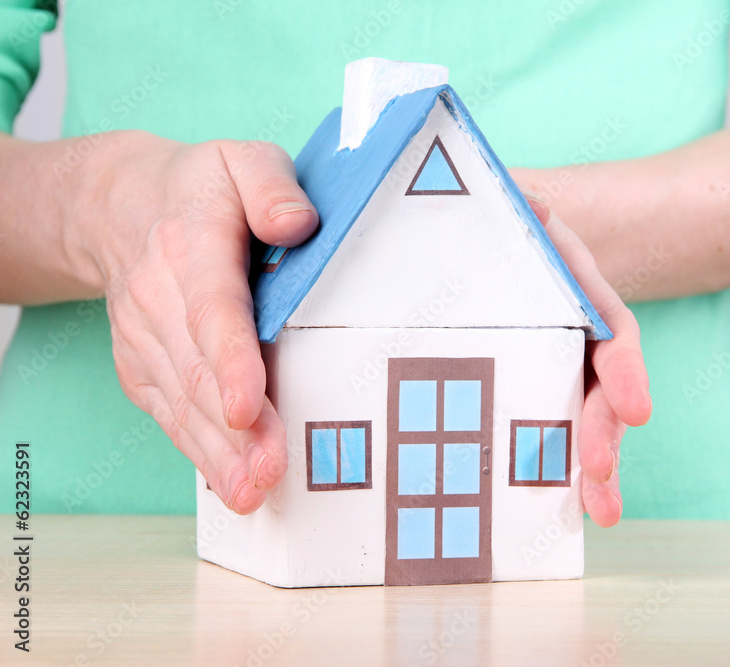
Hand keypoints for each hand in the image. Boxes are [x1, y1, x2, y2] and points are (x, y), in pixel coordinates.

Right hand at [73, 131, 317, 513]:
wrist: (120, 206)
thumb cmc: (204, 186)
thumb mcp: (243, 158)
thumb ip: (272, 185)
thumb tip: (300, 225)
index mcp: (192, 244)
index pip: (212, 308)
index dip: (230, 360)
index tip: (249, 406)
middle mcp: (159, 297)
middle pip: (198, 370)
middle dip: (235, 430)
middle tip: (268, 475)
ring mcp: (145, 337)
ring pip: (182, 401)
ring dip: (217, 453)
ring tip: (252, 493)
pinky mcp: (142, 364)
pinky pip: (169, 411)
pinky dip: (197, 451)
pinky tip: (228, 483)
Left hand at [521, 194, 651, 526]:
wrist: (497, 241)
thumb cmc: (506, 226)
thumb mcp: (514, 205)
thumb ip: (523, 203)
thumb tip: (534, 204)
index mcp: (581, 295)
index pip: (614, 335)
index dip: (627, 373)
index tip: (637, 410)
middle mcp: (579, 340)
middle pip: (604, 392)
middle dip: (604, 435)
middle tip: (599, 475)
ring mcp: (558, 371)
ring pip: (582, 423)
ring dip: (592, 469)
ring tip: (598, 512)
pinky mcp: (531, 393)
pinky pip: (546, 433)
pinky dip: (553, 471)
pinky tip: (557, 507)